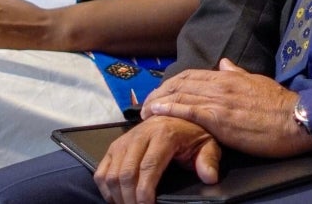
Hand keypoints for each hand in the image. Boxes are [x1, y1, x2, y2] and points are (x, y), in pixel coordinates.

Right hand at [95, 115, 219, 203]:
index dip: (145, 193)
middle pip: (126, 173)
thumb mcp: (207, 144)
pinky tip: (118, 198)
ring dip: (117, 197)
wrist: (176, 115)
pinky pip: (102, 171)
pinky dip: (106, 189)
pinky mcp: (115, 146)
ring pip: (111, 174)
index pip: (148, 168)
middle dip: (130, 199)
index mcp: (163, 134)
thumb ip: (209, 160)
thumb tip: (209, 177)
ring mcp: (124, 140)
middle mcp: (140, 135)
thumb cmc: (192, 134)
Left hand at [141, 59, 311, 158]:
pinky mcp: (220, 119)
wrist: (297, 119)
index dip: (174, 82)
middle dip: (162, 91)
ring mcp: (219, 101)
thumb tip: (224, 63)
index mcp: (230, 77)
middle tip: (147, 101)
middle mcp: (221, 85)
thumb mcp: (258, 82)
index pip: (193, 75)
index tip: (162, 89)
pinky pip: (189, 111)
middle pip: (182, 83)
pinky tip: (156, 113)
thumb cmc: (281, 106)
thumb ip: (238, 74)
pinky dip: (169, 110)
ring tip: (144, 108)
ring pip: (181, 95)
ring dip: (159, 101)